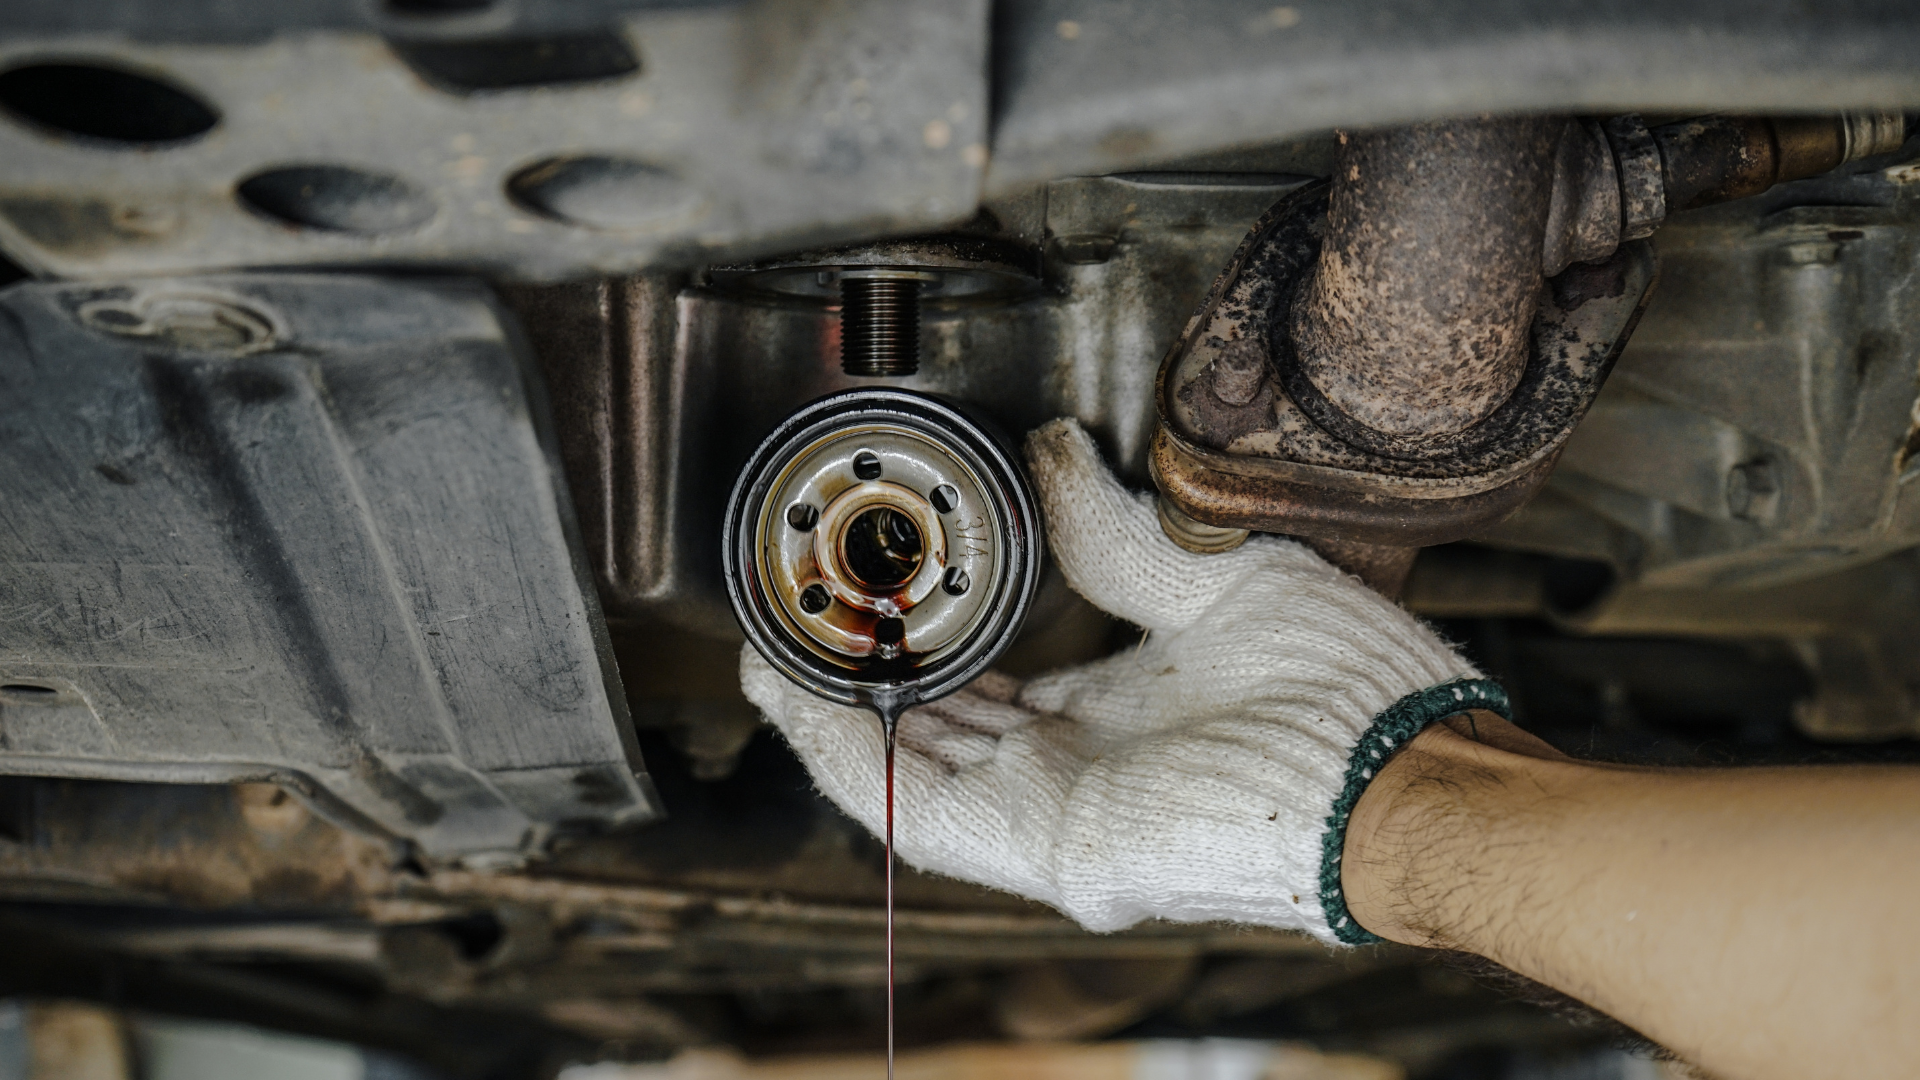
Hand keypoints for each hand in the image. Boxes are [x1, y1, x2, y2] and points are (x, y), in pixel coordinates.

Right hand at [741, 418, 1494, 943]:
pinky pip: (918, 810)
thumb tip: (1055, 457)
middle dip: (861, 682)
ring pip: (907, 776)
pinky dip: (851, 755)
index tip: (878, 596)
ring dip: (831, 716)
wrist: (1405, 767)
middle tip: (802, 620)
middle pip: (934, 738)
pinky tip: (806, 693)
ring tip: (775, 648)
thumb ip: (1113, 536)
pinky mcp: (1049, 847)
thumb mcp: (1209, 586)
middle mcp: (1078, 773)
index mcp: (1115, 719)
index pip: (988, 696)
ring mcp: (1058, 817)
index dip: (924, 651)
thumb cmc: (1347, 691)